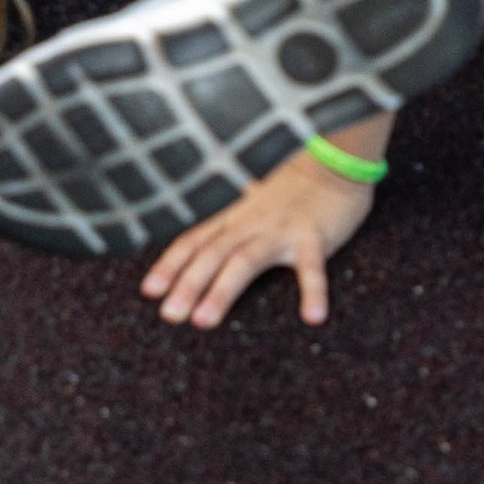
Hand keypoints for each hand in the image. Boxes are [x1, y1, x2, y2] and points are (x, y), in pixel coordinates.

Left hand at [139, 140, 381, 329]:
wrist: (335, 162)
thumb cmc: (294, 186)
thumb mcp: (255, 199)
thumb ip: (232, 215)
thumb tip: (208, 224)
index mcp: (235, 217)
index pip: (194, 241)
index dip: (170, 265)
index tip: (148, 292)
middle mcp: (251, 223)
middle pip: (211, 253)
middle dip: (187, 284)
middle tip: (170, 315)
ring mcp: (281, 229)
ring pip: (245, 260)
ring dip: (222, 291)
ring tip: (204, 321)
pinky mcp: (314, 236)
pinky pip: (311, 267)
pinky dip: (312, 292)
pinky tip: (312, 317)